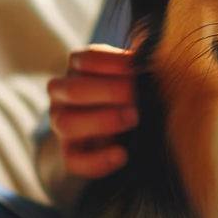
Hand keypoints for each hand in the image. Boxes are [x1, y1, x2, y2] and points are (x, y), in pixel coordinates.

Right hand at [47, 45, 137, 178]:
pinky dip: (98, 161)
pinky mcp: (69, 153)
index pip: (86, 59)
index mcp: (78, 67)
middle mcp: (63, 93)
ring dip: (102, 120)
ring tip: (134, 118)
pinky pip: (73, 161)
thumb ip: (140, 66)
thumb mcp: (134, 74)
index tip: (138, 67)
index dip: (112, 62)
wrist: (123, 128)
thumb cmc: (132, 91)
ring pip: (66, 123)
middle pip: (73, 90)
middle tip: (136, 95)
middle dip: (108, 92)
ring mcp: (62, 123)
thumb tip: (156, 56)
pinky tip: (122, 155)